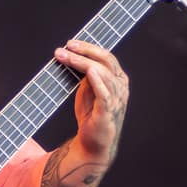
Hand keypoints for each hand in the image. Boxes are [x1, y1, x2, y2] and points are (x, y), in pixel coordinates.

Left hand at [53, 39, 128, 163]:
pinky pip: (105, 94)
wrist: (93, 142)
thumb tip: (71, 54)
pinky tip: (89, 71)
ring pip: (103, 74)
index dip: (88, 47)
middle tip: (66, 47)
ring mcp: (116, 99)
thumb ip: (85, 73)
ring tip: (66, 57)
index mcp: (118, 79)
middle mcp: (120, 87)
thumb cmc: (91, 114)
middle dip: (84, 51)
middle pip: (105, 61)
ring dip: (82, 63)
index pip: (106, 56)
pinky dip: (98, 81)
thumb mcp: (87, 88)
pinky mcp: (108, 112)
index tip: (70, 43)